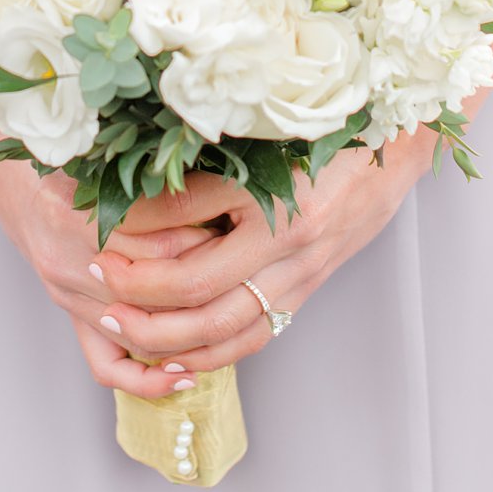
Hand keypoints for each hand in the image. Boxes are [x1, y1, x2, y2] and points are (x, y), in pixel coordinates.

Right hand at [0, 89, 222, 401]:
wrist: (25, 191)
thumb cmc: (73, 165)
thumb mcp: (103, 156)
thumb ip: (150, 170)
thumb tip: (226, 176)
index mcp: (72, 214)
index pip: (157, 238)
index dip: (205, 234)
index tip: (239, 225)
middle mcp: (66, 261)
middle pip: (153, 285)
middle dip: (206, 275)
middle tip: (248, 265)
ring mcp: (69, 298)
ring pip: (139, 329)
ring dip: (190, 321)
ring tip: (233, 308)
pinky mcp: (73, 320)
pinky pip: (108, 367)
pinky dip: (147, 379)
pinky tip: (186, 375)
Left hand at [87, 137, 439, 372]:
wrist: (394, 153)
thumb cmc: (329, 135)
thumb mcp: (262, 146)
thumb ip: (203, 178)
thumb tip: (132, 202)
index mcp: (280, 210)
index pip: (196, 251)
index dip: (140, 259)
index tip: (98, 248)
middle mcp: (292, 252)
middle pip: (205, 303)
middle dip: (143, 308)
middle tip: (97, 292)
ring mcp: (301, 277)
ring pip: (229, 331)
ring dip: (170, 339)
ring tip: (122, 329)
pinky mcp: (304, 291)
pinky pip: (255, 337)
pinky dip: (213, 353)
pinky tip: (178, 356)